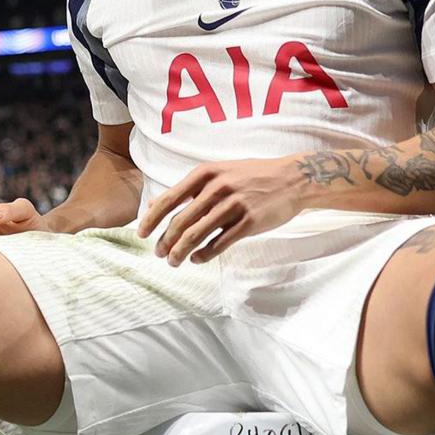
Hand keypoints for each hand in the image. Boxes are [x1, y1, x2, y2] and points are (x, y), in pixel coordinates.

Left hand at [135, 156, 308, 264]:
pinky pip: (221, 243)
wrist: (293, 178)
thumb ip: (190, 189)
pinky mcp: (250, 222)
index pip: (169, 199)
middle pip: (181, 221)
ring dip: (181, 252)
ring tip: (174, 262)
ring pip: (198, 234)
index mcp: (205, 174)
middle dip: (165, 242)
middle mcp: (217, 188)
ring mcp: (235, 205)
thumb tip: (156, 204)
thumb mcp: (219, 172)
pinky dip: (205, 254)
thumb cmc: (252, 176)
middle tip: (159, 254)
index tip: (141, 234)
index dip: (152, 219)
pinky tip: (197, 259)